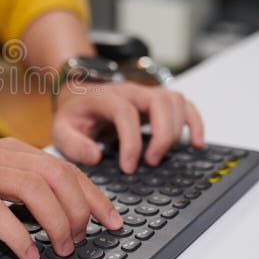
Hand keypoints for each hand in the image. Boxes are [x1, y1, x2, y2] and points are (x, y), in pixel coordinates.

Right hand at [0, 138, 123, 258]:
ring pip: (34, 189)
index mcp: (13, 151)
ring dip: (56, 222)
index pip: (66, 168)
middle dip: (81, 209)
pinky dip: (19, 235)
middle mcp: (1, 156)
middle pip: (57, 176)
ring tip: (61, 247)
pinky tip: (28, 253)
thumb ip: (19, 183)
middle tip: (83, 239)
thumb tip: (58, 210)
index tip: (112, 221)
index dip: (95, 196)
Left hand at [52, 82, 204, 172]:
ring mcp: (147, 94)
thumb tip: (96, 156)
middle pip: (159, 103)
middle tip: (151, 162)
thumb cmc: (74, 114)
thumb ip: (73, 144)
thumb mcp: (61, 130)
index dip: (131, 142)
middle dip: (161, 136)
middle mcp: (130, 91)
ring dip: (176, 131)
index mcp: (105, 97)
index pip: (125, 113)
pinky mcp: (159, 101)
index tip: (128, 167)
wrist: (79, 95)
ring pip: (175, 102)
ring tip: (161, 157)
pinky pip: (186, 105)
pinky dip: (195, 123)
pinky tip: (197, 143)